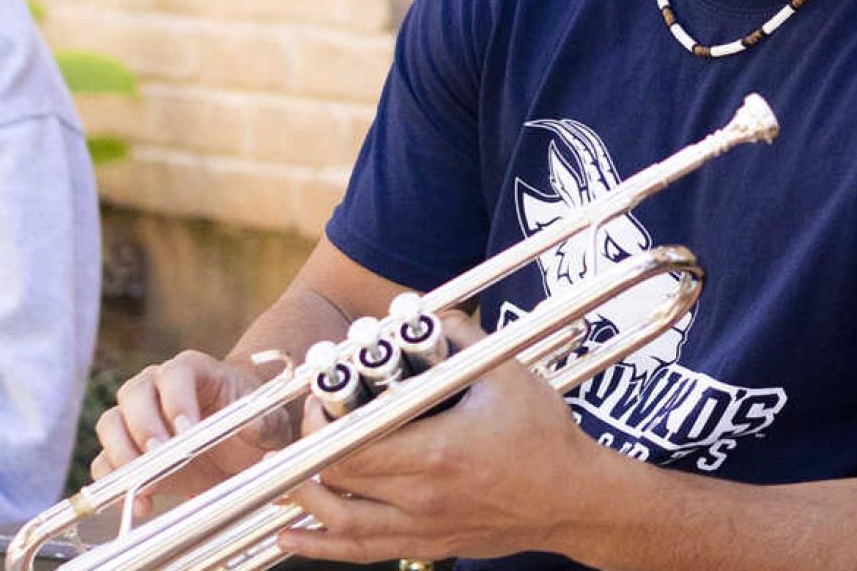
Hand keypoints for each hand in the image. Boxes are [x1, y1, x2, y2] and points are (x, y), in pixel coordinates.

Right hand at [91, 350, 282, 495]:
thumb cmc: (253, 423)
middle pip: (133, 394)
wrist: (239, 446)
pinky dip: (116, 483)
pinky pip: (105, 462)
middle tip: (161, 456)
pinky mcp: (127, 451)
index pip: (175, 373)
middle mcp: (156, 386)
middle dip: (144, 426)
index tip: (188, 431)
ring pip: (110, 424)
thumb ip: (264, 423)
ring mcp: (135, 417)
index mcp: (193, 370)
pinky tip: (141, 503)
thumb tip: (251, 427)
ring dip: (123, 454)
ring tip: (146, 483)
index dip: (177, 400)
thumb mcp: (270, 423)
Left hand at [275, 313, 616, 563]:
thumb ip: (460, 337)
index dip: (320, 422)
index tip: (319, 399)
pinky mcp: (429, 544)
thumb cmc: (545, 437)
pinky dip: (322, 547)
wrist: (576, 499)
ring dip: (304, 501)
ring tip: (280, 481)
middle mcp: (421, 496)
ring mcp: (423, 526)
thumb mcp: (505, 375)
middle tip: (308, 426)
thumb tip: (426, 310)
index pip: (351, 442)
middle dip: (309, 452)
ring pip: (340, 523)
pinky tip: (290, 537)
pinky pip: (363, 551)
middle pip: (337, 481)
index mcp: (435, 451)